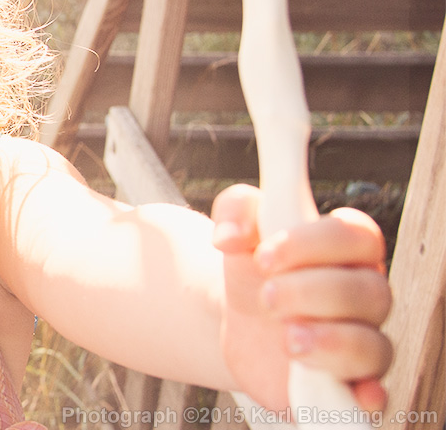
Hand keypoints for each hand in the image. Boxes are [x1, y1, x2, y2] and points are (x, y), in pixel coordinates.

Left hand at [212, 183, 391, 411]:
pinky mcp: (348, 383)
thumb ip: (236, 210)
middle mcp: (367, 294)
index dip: (313, 244)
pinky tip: (350, 392)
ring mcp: (363, 341)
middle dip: (311, 292)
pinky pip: (376, 394)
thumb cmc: (254, 269)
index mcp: (349, 249)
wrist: (243, 321)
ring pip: (373, 344)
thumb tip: (229, 234)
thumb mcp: (239, 229)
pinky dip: (367, 395)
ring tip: (286, 339)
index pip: (357, 236)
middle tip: (266, 297)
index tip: (264, 256)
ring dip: (329, 342)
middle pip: (369, 290)